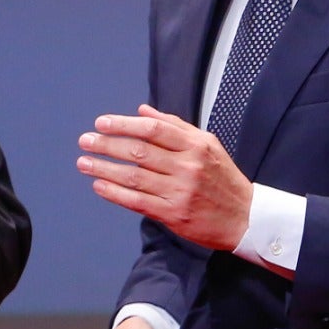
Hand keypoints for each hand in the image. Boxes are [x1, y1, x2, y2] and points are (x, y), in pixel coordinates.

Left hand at [76, 104, 252, 251]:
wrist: (245, 218)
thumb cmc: (222, 178)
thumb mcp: (207, 145)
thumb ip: (175, 126)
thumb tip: (143, 111)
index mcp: (195, 146)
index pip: (153, 130)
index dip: (124, 124)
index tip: (102, 123)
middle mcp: (187, 167)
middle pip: (139, 152)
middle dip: (107, 145)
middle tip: (85, 141)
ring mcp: (180, 192)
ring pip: (134, 177)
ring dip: (104, 168)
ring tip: (83, 162)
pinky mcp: (174, 214)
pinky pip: (137, 201)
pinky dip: (115, 193)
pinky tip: (98, 185)